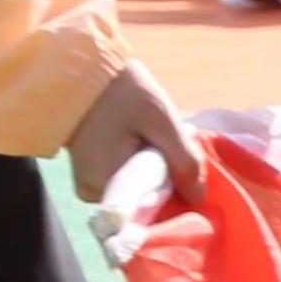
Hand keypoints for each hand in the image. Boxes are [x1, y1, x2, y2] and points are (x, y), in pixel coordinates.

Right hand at [62, 57, 203, 212]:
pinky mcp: (91, 174)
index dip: (175, 195)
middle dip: (166, 176)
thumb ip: (183, 160)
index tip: (185, 173)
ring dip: (154, 168)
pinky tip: (143, 141)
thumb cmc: (121, 92)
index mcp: (107, 185)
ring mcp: (90, 185)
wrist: (82, 71)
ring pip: (137, 188)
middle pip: (144, 199)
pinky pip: (125, 179)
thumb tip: (198, 198)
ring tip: (154, 137)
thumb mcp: (161, 121)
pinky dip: (140, 164)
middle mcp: (93, 194)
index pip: (152, 210)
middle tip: (168, 142)